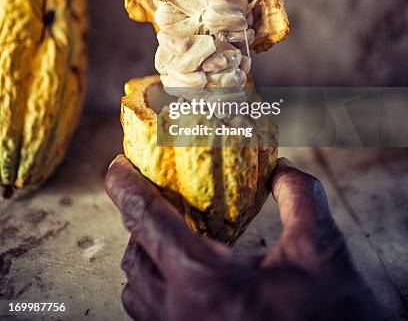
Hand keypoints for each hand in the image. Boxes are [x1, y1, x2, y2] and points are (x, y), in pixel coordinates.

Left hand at [106, 155, 383, 320]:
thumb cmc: (333, 317)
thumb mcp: (321, 248)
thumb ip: (299, 195)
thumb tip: (279, 168)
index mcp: (205, 282)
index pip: (147, 221)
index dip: (126, 187)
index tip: (116, 166)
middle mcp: (181, 314)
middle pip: (134, 255)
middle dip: (140, 220)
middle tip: (159, 196)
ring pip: (136, 290)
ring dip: (145, 254)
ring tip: (172, 232)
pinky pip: (150, 313)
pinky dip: (154, 284)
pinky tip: (185, 272)